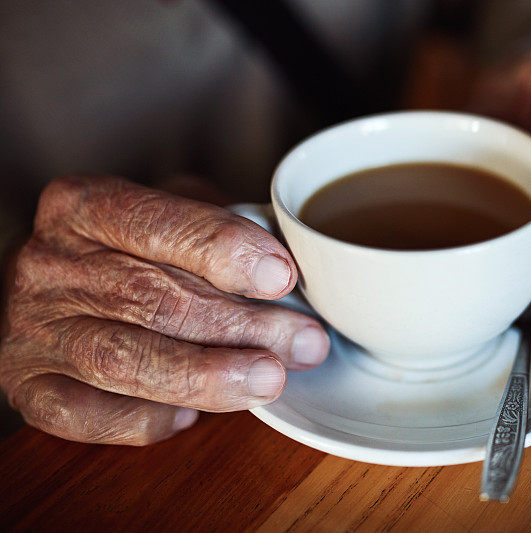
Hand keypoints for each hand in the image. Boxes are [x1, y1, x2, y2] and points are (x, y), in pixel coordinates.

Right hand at [0, 175, 328, 444]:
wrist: (54, 291)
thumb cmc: (131, 251)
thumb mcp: (173, 214)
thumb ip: (223, 230)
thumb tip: (296, 273)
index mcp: (84, 206)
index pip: (155, 222)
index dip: (222, 250)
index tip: (281, 277)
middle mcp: (49, 264)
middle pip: (151, 298)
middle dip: (240, 325)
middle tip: (303, 341)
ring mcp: (33, 329)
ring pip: (123, 358)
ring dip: (206, 375)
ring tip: (269, 379)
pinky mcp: (30, 387)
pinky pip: (86, 415)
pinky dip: (145, 419)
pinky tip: (191, 416)